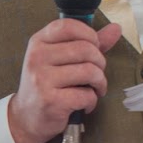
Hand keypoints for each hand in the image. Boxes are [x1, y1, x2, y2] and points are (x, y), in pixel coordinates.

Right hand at [8, 19, 123, 142]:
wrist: (26, 117)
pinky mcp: (51, 100)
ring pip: (89, 71)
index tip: (93, 47)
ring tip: (95, 89)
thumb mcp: (60, 59)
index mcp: (38, 42)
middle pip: (85, 49)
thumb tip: (115, 29)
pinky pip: (86, 95)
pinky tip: (85, 104)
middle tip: (96, 74)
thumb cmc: (46, 85)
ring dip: (100, 82)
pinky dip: (92, 101)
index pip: (68, 26)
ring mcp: (42, 79)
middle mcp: (37, 58)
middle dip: (100, 63)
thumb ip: (86, 43)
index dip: (89, 34)